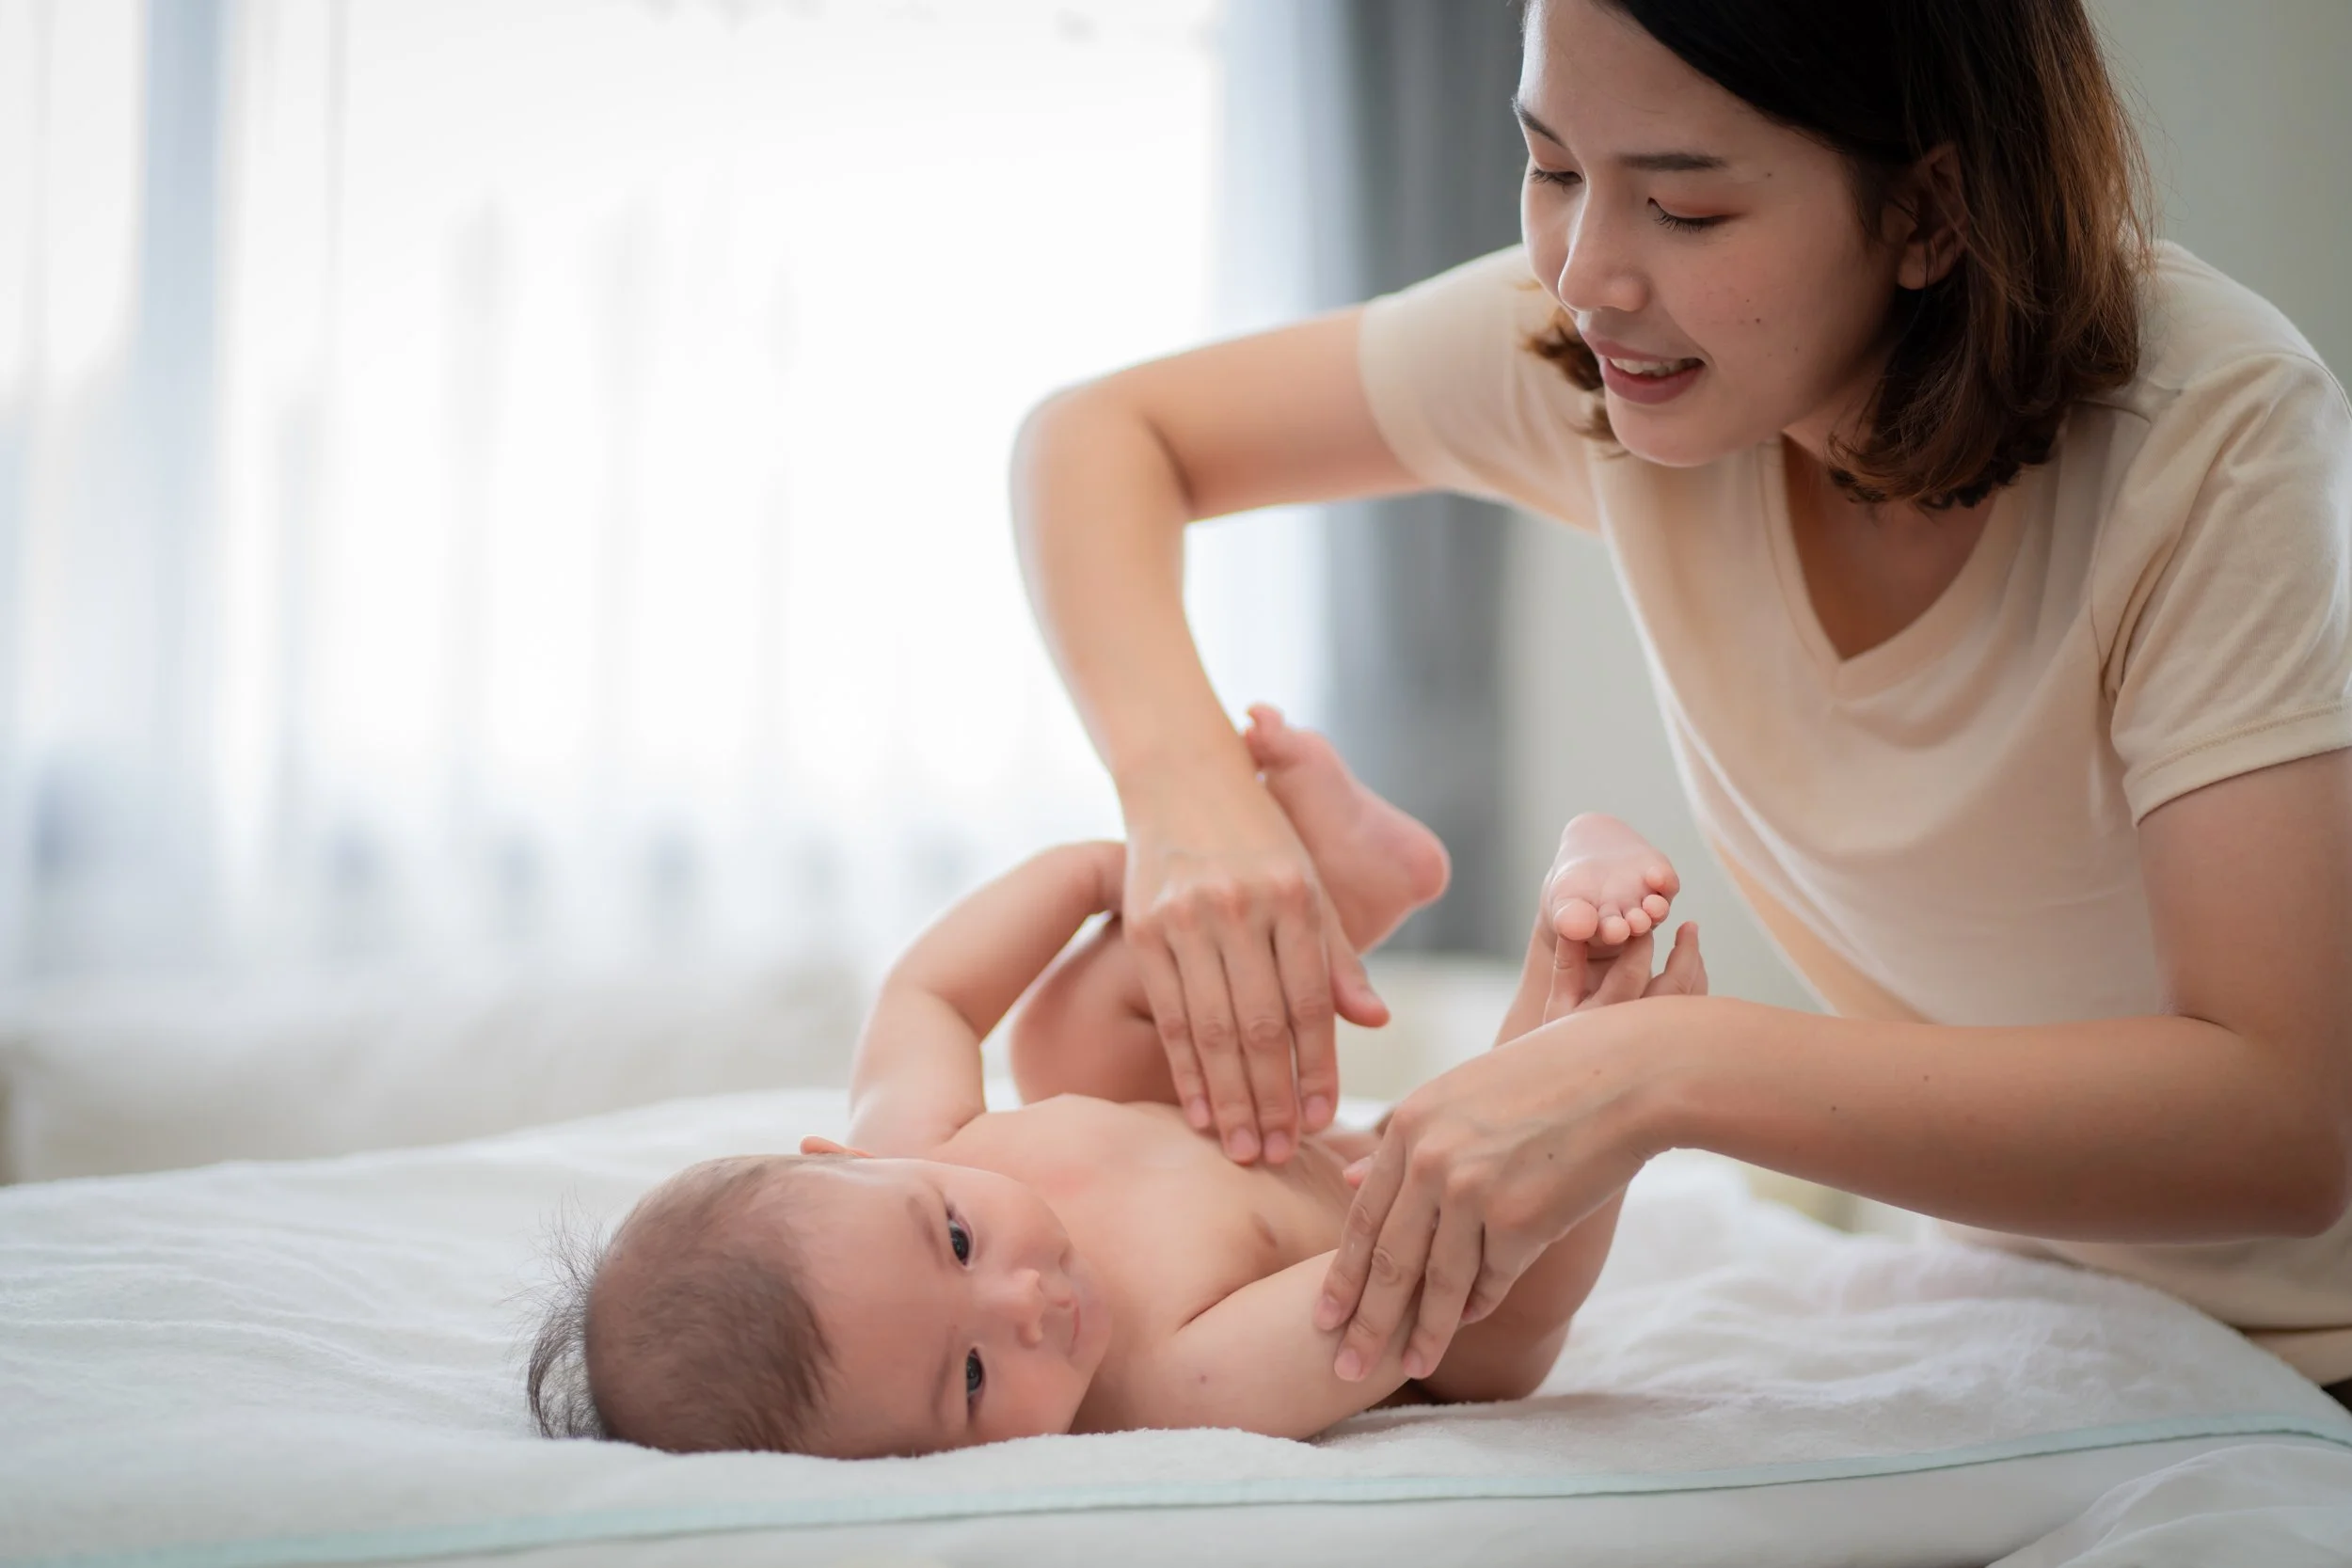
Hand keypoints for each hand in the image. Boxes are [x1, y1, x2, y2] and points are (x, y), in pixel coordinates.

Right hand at [1122, 763, 1386, 1164]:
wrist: (1180, 774)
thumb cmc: (1259, 838)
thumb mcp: (1308, 883)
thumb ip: (1337, 958)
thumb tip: (1374, 1023)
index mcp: (1293, 897)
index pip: (1310, 1002)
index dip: (1317, 1069)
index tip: (1323, 1122)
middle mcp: (1239, 908)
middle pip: (1258, 1025)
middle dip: (1272, 1100)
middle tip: (1279, 1157)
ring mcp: (1186, 918)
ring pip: (1210, 1029)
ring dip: (1229, 1099)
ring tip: (1243, 1150)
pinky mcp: (1142, 928)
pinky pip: (1169, 1013)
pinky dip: (1184, 1069)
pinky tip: (1198, 1110)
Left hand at [1316, 934, 1700, 1381]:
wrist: (1628, 1076)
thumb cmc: (1548, 1075)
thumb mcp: (1462, 1093)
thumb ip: (1408, 1142)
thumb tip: (1347, 1180)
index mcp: (1410, 1124)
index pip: (1363, 1218)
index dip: (1342, 1276)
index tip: (1325, 1316)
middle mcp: (1430, 1159)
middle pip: (1387, 1262)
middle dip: (1363, 1322)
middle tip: (1344, 1366)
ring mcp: (1473, 1192)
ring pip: (1438, 1285)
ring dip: (1421, 1335)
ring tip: (1408, 1368)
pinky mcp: (1522, 1222)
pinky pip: (1493, 1280)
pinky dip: (1479, 1305)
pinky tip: (1465, 1323)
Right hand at [1542, 814, 1678, 1008]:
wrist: (1590, 858)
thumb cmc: (1573, 888)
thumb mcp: (1563, 902)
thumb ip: (1568, 919)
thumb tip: (1575, 928)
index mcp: (1605, 933)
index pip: (1610, 935)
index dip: (1613, 933)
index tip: (1613, 930)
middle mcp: (1630, 922)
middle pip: (1637, 926)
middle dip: (1637, 923)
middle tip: (1636, 922)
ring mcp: (1647, 903)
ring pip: (1657, 911)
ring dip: (1656, 909)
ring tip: (1652, 905)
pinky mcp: (1662, 884)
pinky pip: (1669, 885)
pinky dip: (1666, 881)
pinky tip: (1657, 875)